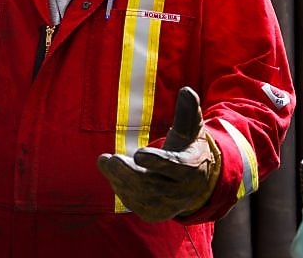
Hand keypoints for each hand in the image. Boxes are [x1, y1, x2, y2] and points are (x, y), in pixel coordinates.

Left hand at [96, 86, 221, 221]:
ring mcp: (168, 205)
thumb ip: (187, 112)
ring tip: (106, 162)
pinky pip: (135, 203)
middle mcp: (181, 191)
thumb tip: (186, 90)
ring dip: (121, 181)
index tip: (138, 153)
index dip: (157, 162)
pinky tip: (111, 172)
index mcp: (191, 168)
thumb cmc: (189, 148)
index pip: (174, 167)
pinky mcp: (154, 213)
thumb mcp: (191, 129)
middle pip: (154, 186)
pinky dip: (121, 188)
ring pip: (142, 197)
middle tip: (111, 160)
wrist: (196, 182)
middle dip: (130, 174)